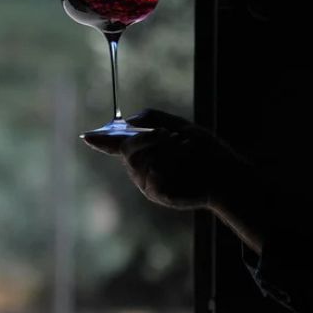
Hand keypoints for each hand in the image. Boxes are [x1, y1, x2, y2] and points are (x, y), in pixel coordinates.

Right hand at [84, 109, 247, 209]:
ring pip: (142, 161)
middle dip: (146, 139)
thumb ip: (153, 118)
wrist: (225, 174)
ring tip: (186, 152)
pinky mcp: (156, 194)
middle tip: (168, 135)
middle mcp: (141, 167)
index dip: (101, 140)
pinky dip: (168, 168)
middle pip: (128, 149)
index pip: (116, 144)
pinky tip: (183, 168)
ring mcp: (147, 182)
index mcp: (145, 151)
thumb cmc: (205, 152)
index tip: (87, 136)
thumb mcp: (182, 126)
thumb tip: (128, 119)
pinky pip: (152, 177)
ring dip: (167, 151)